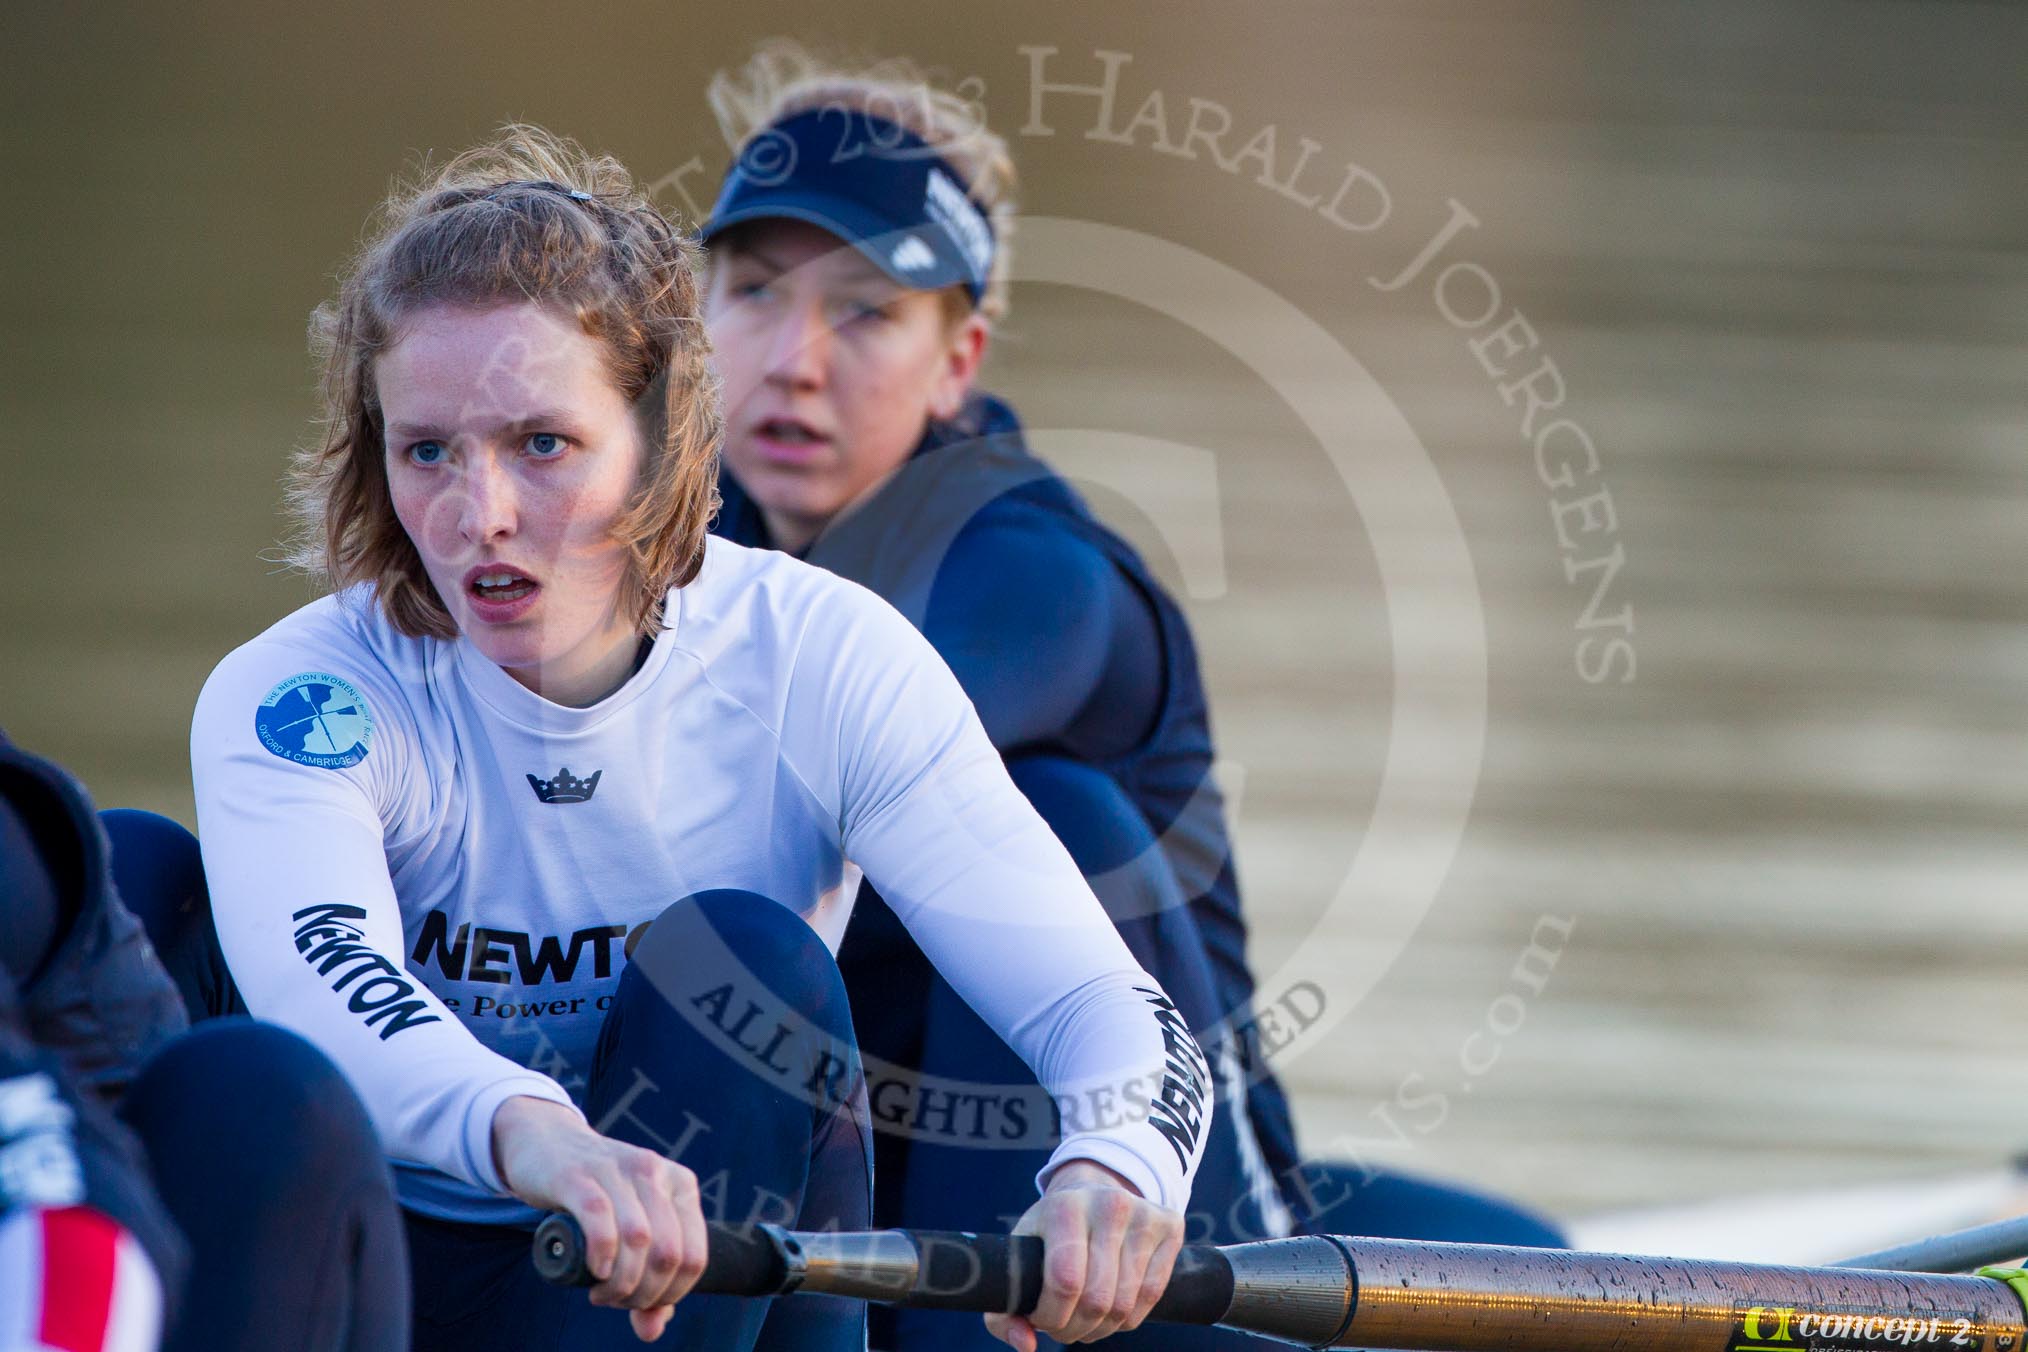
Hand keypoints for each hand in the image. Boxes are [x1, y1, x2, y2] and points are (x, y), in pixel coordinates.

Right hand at [492, 1096, 706, 1342]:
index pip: (695, 1256)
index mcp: (680, 1184)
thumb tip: (652, 1330)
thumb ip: (649, 1277)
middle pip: (668, 1253)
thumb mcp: (631, 1227)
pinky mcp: (578, 1175)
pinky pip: (600, 1218)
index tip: (641, 1304)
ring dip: (621, 1282)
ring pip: (638, 1239)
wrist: (547, 1142)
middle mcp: (655, 1172)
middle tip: (615, 1300)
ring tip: (600, 1292)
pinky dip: (602, 1254)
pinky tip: (594, 1271)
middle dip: (644, 1293)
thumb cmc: (596, 1193)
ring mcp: (617, 1170)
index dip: (671, 1294)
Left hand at [983, 1160, 1184, 1349]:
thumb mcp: (1019, 1259)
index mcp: (1065, 1206)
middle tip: (1062, 1325)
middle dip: (1074, 1328)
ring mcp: (1145, 1214)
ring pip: (1124, 1305)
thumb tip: (1027, 1345)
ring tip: (1084, 1317)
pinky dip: (1127, 1318)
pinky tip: (1111, 1307)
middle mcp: (1110, 1204)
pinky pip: (1151, 1297)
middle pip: (1097, 1300)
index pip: (1065, 1282)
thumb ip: (1005, 1310)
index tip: (1040, 1318)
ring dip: (1100, 1328)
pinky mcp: (1171, 1226)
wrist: (1091, 1191)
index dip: (1050, 1317)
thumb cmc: (1049, 1234)